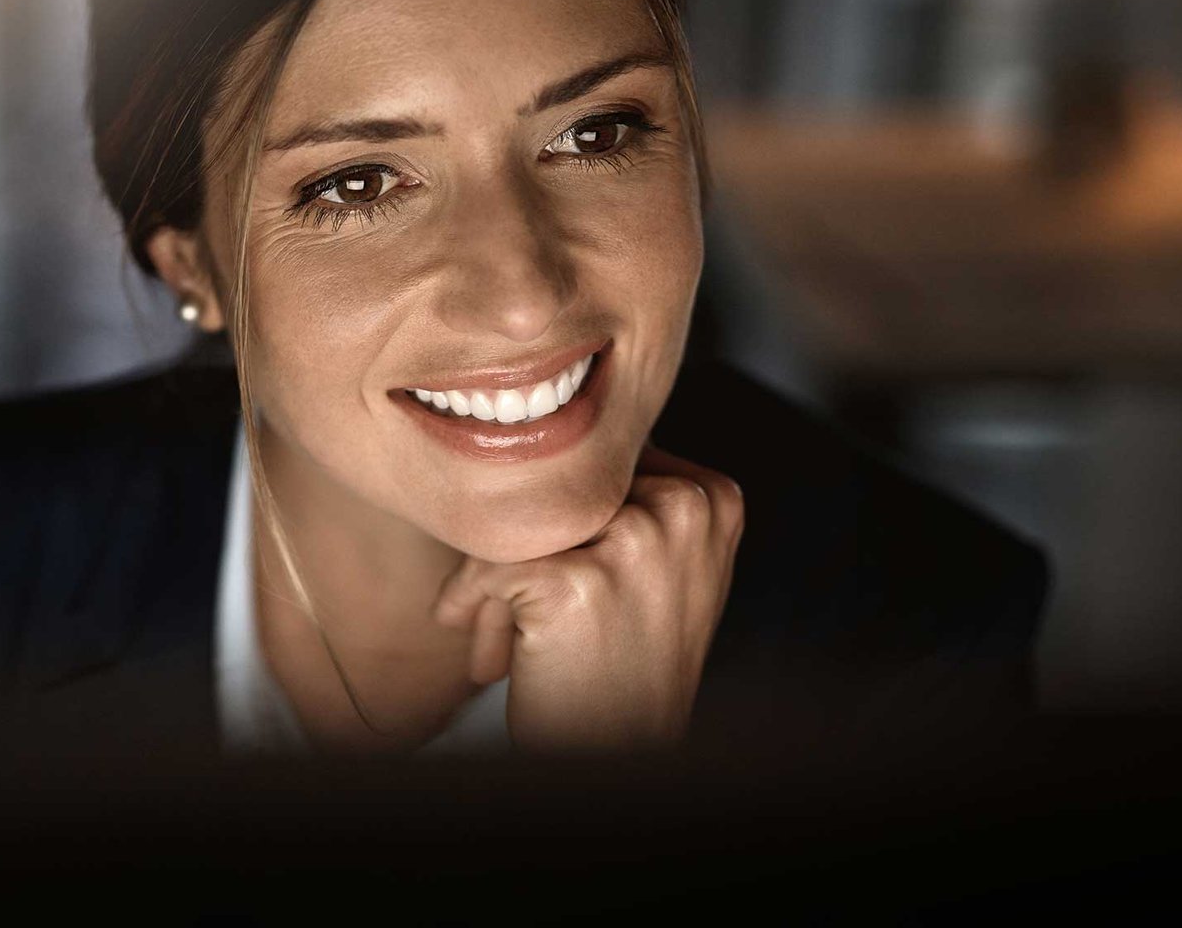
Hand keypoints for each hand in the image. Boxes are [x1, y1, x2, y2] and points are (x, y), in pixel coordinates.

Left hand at [431, 443, 743, 751]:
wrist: (623, 759)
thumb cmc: (625, 667)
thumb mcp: (659, 568)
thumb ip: (627, 496)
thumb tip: (548, 421)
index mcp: (711, 494)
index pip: (594, 459)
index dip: (554, 514)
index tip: (546, 575)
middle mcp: (684, 506)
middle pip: (551, 482)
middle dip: (515, 545)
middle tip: (509, 614)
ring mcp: (636, 539)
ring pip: (513, 519)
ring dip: (488, 580)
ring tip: (499, 637)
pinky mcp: (579, 579)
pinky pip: (487, 564)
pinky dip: (470, 605)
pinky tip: (489, 657)